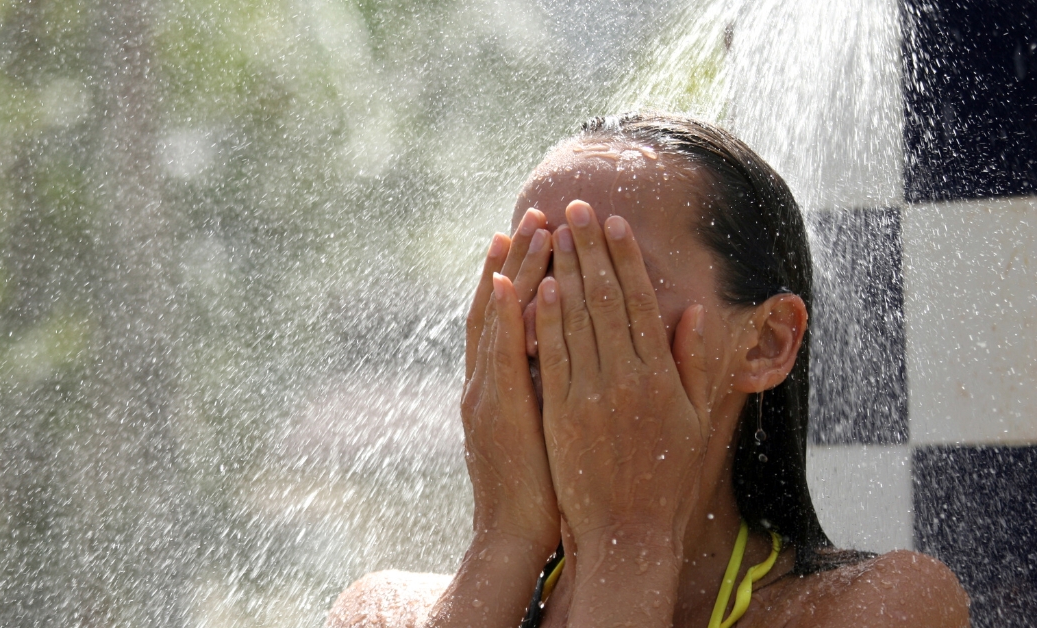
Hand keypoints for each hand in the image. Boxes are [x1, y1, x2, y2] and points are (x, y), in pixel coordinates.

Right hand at [461, 209, 558, 548]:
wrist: (515, 533)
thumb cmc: (543, 483)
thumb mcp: (548, 423)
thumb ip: (555, 381)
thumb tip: (574, 347)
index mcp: (500, 382)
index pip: (512, 315)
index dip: (523, 271)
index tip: (538, 231)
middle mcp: (486, 379)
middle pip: (500, 306)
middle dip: (516, 259)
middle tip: (533, 213)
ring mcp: (487, 392)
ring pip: (499, 321)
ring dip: (512, 273)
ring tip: (527, 228)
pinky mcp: (497, 411)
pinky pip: (501, 358)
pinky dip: (506, 319)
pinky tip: (515, 284)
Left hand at [534, 201, 711, 547]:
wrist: (626, 534)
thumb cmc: (665, 478)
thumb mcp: (696, 421)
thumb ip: (696, 364)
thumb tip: (696, 311)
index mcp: (661, 376)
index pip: (639, 301)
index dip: (625, 258)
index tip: (614, 222)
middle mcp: (626, 379)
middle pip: (603, 299)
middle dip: (588, 248)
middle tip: (575, 207)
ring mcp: (590, 395)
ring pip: (573, 319)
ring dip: (561, 270)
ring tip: (552, 231)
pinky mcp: (560, 413)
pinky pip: (550, 355)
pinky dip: (542, 318)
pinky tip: (534, 286)